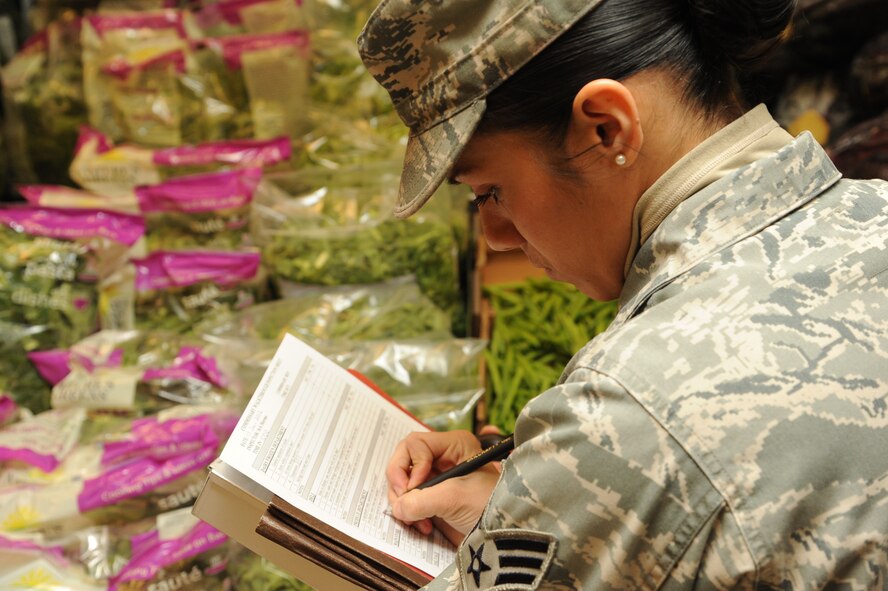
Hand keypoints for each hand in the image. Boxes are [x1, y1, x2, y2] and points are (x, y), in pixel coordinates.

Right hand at [386, 429, 501, 545]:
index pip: (414, 444)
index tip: (415, 487)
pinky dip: (409, 512)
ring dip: (403, 501)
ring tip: (416, 520)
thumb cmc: (487, 506)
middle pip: (404, 460)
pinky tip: (422, 525)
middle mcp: (442, 457)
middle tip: (402, 502)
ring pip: (403, 481)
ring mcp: (436, 476)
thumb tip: (398, 507)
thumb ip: (421, 500)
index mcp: (453, 445)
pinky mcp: (433, 496)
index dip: (410, 466)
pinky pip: (408, 498)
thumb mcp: (454, 498)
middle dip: (400, 483)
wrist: (502, 534)